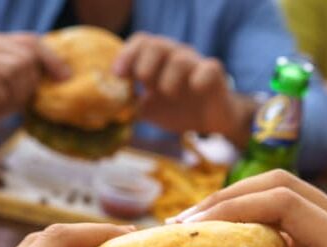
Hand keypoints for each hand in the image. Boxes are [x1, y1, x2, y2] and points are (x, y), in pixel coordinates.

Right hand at [0, 33, 69, 129]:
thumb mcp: (10, 92)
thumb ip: (29, 83)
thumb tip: (61, 80)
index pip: (32, 41)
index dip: (52, 59)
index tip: (65, 78)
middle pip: (26, 58)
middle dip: (28, 84)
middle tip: (13, 99)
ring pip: (12, 68)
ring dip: (12, 93)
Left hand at [113, 33, 252, 144]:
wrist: (210, 123)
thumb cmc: (178, 110)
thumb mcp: (150, 110)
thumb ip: (132, 106)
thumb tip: (112, 108)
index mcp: (157, 60)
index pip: (140, 43)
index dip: (126, 55)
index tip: (118, 75)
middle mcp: (175, 56)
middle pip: (157, 44)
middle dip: (145, 64)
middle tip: (144, 83)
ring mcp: (195, 63)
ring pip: (180, 58)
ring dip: (169, 78)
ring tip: (169, 94)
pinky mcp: (214, 74)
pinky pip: (208, 68)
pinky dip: (198, 78)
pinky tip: (195, 89)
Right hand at [170, 170, 326, 246]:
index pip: (285, 204)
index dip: (234, 208)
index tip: (194, 229)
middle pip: (282, 183)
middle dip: (228, 198)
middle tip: (185, 224)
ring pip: (286, 191)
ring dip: (241, 202)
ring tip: (199, 227)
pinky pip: (293, 211)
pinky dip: (258, 216)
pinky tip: (229, 236)